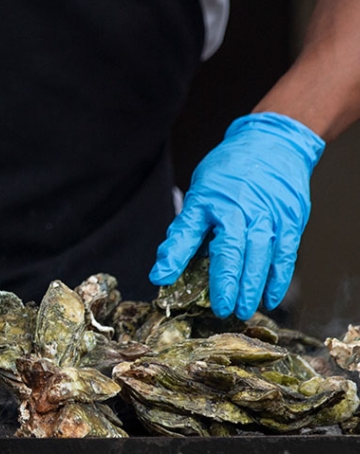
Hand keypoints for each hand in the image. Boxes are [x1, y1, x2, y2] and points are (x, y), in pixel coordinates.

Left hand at [149, 113, 324, 318]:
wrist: (273, 143)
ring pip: (260, 254)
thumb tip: (164, 268)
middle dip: (226, 282)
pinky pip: (285, 253)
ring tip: (243, 309)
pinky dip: (277, 278)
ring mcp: (268, 213)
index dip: (175, 255)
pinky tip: (270, 297)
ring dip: (252, 285)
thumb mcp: (201, 192)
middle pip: (231, 249)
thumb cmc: (230, 171)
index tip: (162, 278)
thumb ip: (186, 230)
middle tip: (221, 310)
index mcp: (210, 199)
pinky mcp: (290, 219)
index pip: (188, 230)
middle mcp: (240, 206)